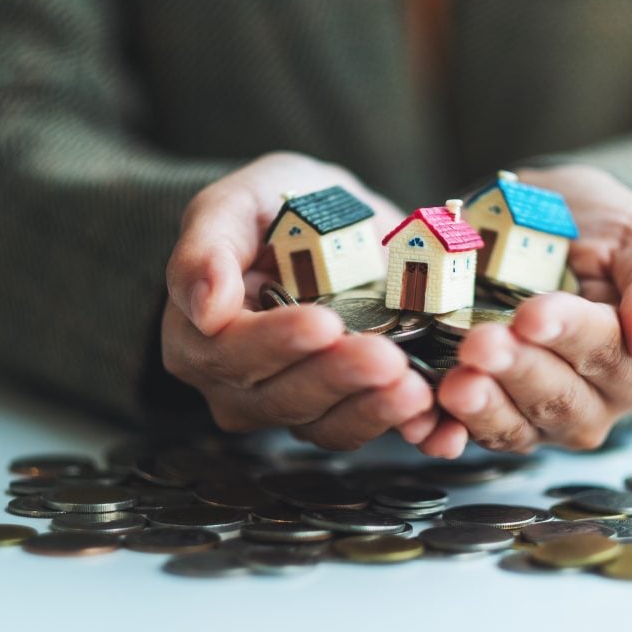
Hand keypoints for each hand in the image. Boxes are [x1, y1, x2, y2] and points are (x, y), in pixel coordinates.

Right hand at [161, 152, 436, 449]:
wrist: (332, 224)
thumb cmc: (276, 209)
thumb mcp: (237, 202)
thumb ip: (207, 246)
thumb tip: (205, 307)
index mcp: (199, 336)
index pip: (229, 353)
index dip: (277, 342)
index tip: (323, 322)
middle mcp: (237, 385)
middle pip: (281, 397)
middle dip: (338, 377)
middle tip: (386, 357)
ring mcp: (291, 406)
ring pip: (326, 424)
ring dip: (373, 410)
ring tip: (416, 388)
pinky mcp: (342, 412)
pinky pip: (367, 429)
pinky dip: (402, 426)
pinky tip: (432, 418)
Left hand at [422, 165, 631, 455]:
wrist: (541, 227)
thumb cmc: (599, 232)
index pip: (611, 354)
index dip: (570, 336)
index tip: (532, 314)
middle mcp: (592, 401)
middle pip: (559, 398)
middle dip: (518, 370)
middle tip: (481, 342)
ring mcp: (538, 417)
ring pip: (515, 425)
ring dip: (483, 406)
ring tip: (456, 382)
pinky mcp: (489, 419)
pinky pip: (469, 435)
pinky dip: (447, 429)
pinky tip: (430, 417)